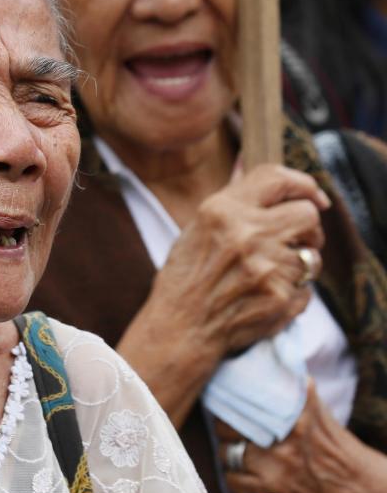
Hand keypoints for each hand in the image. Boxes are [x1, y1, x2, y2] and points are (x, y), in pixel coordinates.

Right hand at [147, 164, 327, 356]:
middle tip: (295, 237)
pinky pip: (306, 288)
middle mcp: (247, 234)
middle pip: (308, 214)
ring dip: (298, 263)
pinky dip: (292, 292)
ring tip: (271, 273)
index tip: (312, 194)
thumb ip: (231, 198)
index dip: (302, 184)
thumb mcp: (197, 227)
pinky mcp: (281, 298)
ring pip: (312, 254)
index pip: (278, 179)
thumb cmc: (185, 277)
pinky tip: (265, 295)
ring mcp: (267, 268)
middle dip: (307, 226)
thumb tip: (247, 165)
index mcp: (222, 211)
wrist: (179, 328)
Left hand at [218, 383, 386, 492]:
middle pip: (226, 428)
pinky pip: (232, 479)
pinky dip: (236, 475)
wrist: (355, 489)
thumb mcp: (317, 413)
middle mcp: (278, 442)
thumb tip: (280, 362)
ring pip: (226, 454)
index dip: (230, 405)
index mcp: (290, 418)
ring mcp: (270, 469)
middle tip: (234, 430)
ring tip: (241, 451)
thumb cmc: (336, 448)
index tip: (227, 404)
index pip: (239, 403)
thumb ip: (295, 391)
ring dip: (230, 452)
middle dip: (228, 429)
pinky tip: (249, 472)